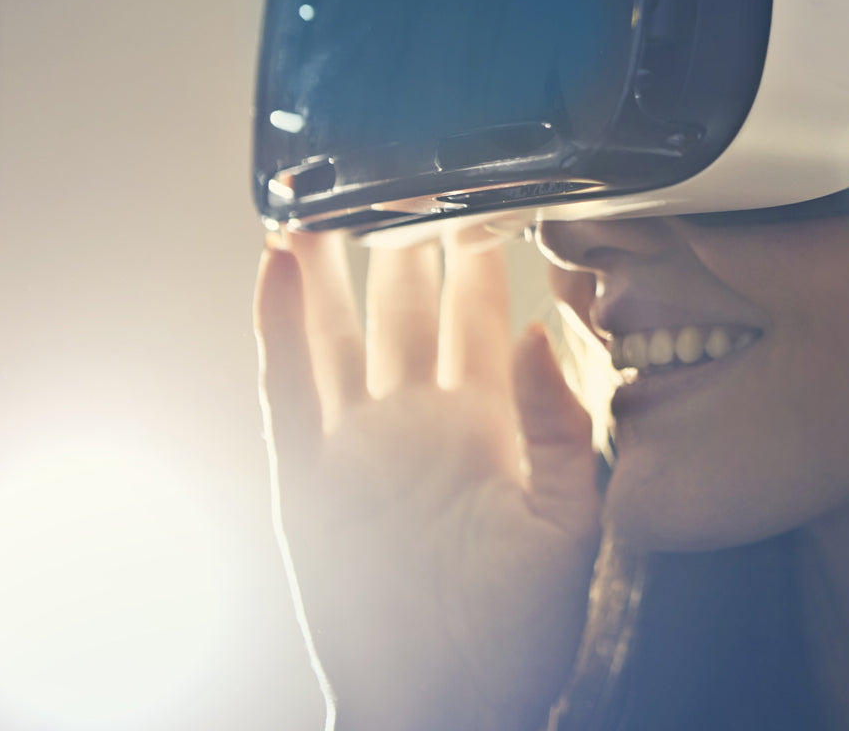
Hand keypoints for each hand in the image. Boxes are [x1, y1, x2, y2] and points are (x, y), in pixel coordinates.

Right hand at [254, 231, 600, 730]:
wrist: (450, 703)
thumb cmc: (521, 629)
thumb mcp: (570, 521)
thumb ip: (561, 426)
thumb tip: (541, 331)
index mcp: (487, 428)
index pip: (483, 319)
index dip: (483, 257)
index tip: (492, 192)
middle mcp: (419, 424)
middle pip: (406, 310)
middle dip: (408, 242)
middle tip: (411, 171)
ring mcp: (359, 445)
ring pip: (340, 334)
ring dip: (330, 270)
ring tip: (324, 198)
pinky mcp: (308, 475)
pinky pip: (290, 388)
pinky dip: (280, 328)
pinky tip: (278, 270)